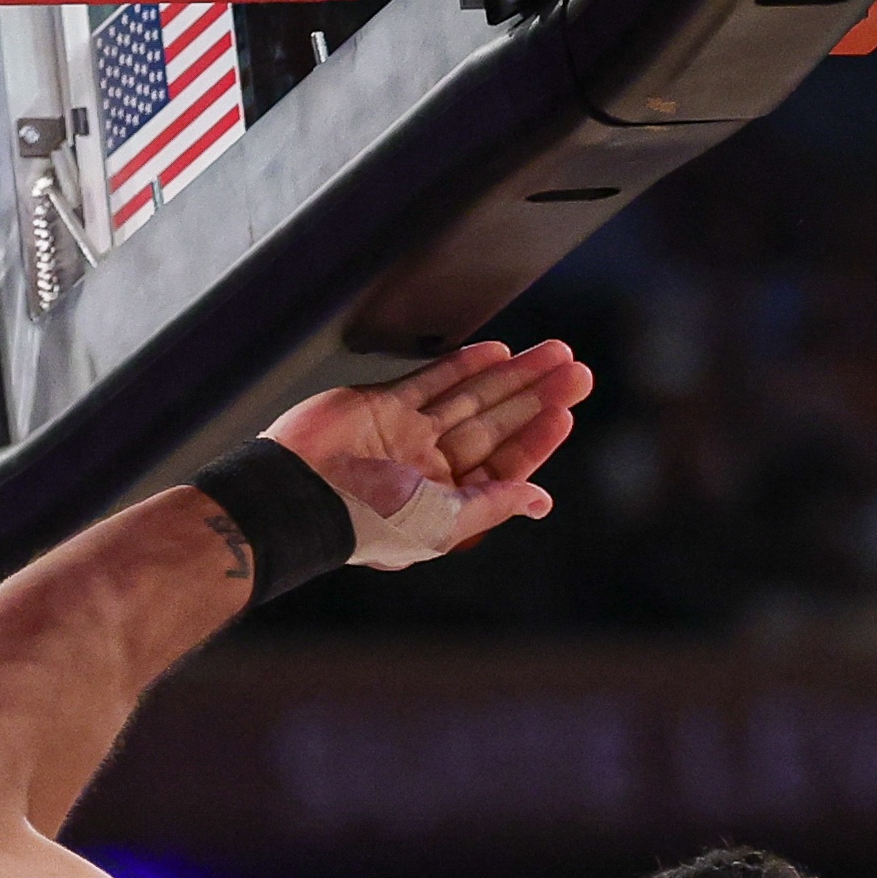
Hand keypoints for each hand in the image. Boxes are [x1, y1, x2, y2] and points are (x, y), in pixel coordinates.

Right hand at [264, 339, 595, 568]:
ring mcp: (408, 433)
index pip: (505, 462)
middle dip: (536, 397)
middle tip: (576, 371)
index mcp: (448, 500)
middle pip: (496, 424)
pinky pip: (433, 381)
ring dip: (511, 375)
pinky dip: (463, 365)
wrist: (300, 495)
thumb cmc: (367, 521)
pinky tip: (497, 353)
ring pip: (471, 397)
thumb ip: (492, 504)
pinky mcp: (383, 405)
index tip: (565, 412)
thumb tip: (540, 500)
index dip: (537, 437)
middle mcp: (432, 465)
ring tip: (552, 353)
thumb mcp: (442, 524)